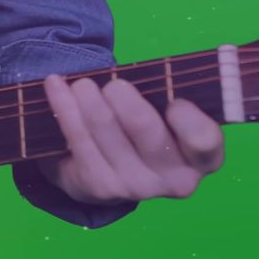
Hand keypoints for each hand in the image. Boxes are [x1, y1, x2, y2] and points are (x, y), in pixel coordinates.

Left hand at [37, 74, 224, 203]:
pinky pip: (78, 138)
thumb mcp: (168, 117)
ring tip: (81, 83)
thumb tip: (156, 70)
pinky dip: (64, 106)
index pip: (203, 141)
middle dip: (124, 100)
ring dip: (88, 99)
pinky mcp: (100, 187)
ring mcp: (136, 188)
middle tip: (113, 84)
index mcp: (203, 159)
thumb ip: (170, 96)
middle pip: (147, 132)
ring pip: (106, 131)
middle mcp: (175, 180)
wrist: (108, 175)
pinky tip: (55, 86)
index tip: (173, 100)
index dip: (188, 119)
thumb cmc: (147, 133)